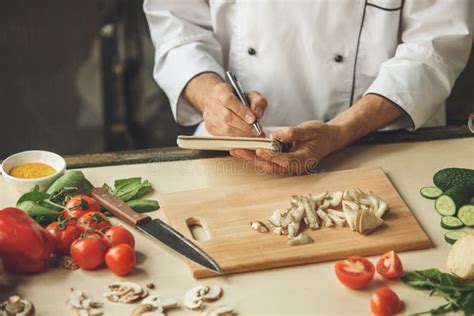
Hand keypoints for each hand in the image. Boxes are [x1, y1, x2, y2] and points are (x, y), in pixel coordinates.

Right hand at [202, 82, 266, 135]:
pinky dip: (237, 138)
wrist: (219, 102)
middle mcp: (212, 104)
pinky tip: (246, 137)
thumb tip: (257, 114)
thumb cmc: (236, 98)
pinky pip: (224, 136)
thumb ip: (258, 101)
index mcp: (221, 91)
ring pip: (226, 129)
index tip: (253, 119)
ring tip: (254, 135)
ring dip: (242, 134)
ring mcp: (209, 117)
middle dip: (245, 126)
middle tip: (257, 131)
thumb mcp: (250, 94)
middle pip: (227, 117)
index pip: (228, 100)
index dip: (241, 110)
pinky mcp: (210, 128)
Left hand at [230, 120, 344, 174]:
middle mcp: (294, 167)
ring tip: (236, 150)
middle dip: (252, 158)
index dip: (271, 156)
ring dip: (251, 158)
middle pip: (270, 166)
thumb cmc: (321, 134)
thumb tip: (275, 136)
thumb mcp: (309, 129)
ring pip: (266, 165)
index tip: (260, 149)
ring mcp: (288, 166)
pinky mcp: (283, 162)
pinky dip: (255, 156)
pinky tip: (245, 150)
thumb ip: (293, 133)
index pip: (284, 160)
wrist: (329, 138)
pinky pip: (267, 161)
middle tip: (238, 150)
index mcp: (302, 160)